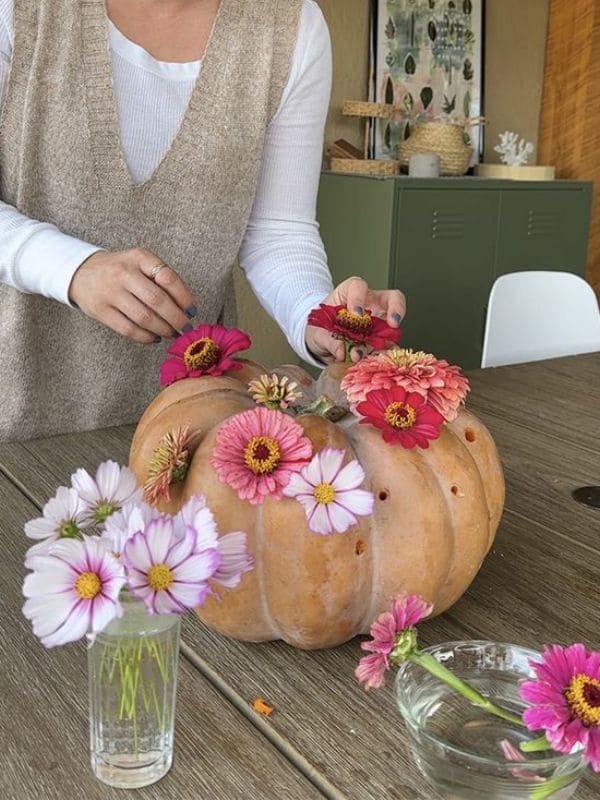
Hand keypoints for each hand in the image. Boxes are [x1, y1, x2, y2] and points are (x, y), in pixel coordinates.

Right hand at [69, 248, 197, 343]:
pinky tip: (154, 337)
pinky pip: (129, 329)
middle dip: (176, 318)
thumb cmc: (121, 270)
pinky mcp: (100, 310)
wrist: (81, 272)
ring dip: (163, 329)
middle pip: (157, 300)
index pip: (168, 278)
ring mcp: (110, 292)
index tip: (192, 311)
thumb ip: (162, 280)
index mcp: (139, 257)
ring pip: (144, 318)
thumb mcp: (141, 263)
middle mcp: (123, 272)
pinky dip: (146, 337)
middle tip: (185, 328)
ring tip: (171, 333)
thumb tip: (188, 310)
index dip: (184, 298)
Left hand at [305, 276, 405, 362]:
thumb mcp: (317, 333)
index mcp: (348, 293)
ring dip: (384, 341)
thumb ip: (328, 340)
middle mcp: (368, 304)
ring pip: (392, 325)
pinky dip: (382, 353)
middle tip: (393, 323)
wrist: (320, 342)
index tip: (356, 314)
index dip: (359, 299)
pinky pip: (387, 344)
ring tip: (367, 353)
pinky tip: (372, 359)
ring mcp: (377, 321)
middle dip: (396, 308)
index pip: (358, 287)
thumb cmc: (320, 328)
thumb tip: (341, 350)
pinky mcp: (379, 338)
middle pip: (391, 297)